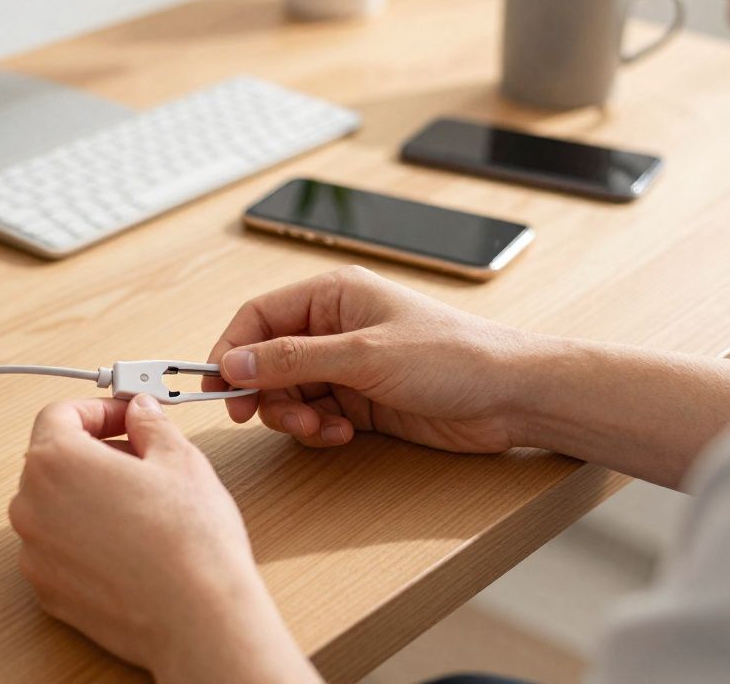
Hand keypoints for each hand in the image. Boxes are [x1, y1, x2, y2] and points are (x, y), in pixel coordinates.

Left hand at [9, 395, 316, 683]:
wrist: (198, 620)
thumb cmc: (190, 542)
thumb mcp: (180, 460)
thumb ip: (150, 425)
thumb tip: (140, 412)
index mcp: (56, 462)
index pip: (59, 415)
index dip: (98, 410)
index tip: (125, 417)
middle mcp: (31, 506)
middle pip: (53, 461)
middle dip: (95, 453)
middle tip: (142, 460)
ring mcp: (34, 553)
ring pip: (54, 506)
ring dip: (88, 497)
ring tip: (141, 507)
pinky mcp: (47, 591)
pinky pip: (58, 548)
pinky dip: (84, 538)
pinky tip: (128, 545)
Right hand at [206, 266, 533, 453]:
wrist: (512, 398)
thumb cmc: (455, 357)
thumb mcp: (364, 355)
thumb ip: (292, 360)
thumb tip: (234, 363)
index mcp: (333, 295)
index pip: (258, 317)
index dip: (232, 351)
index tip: (217, 386)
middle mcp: (334, 327)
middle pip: (267, 360)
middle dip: (265, 392)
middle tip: (265, 418)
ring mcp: (346, 365)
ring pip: (288, 393)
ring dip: (294, 416)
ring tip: (321, 429)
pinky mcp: (359, 400)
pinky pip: (314, 415)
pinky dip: (318, 430)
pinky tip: (343, 434)